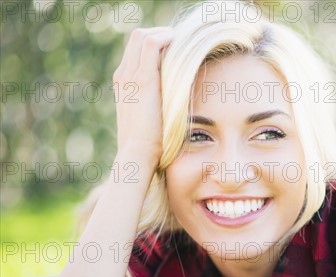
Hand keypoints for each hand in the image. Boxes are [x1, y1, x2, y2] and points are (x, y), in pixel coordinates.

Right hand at [112, 27, 173, 166]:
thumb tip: (173, 101)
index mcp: (123, 84)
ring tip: (182, 43)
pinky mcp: (144, 79)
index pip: (136, 49)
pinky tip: (180, 47)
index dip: (155, 43)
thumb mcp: (149, 119)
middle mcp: (123, 76)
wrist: (137, 154)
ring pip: (142, 36)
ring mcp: (130, 76)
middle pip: (137, 37)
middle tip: (180, 44)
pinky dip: (166, 39)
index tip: (175, 50)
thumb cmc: (148, 144)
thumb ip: (155, 104)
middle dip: (160, 35)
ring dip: (164, 34)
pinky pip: (151, 44)